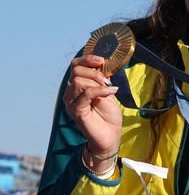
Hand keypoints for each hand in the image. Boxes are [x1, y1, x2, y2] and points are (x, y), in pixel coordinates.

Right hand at [63, 55, 121, 170]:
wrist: (111, 135)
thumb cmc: (108, 114)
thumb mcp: (107, 91)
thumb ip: (102, 78)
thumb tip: (103, 64)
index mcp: (77, 86)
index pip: (75, 65)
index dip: (87, 59)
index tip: (101, 60)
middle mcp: (70, 93)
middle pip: (76, 71)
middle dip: (94, 72)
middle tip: (107, 80)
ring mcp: (71, 103)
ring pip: (78, 81)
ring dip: (97, 82)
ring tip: (108, 89)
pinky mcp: (77, 111)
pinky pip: (86, 94)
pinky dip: (100, 90)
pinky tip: (111, 92)